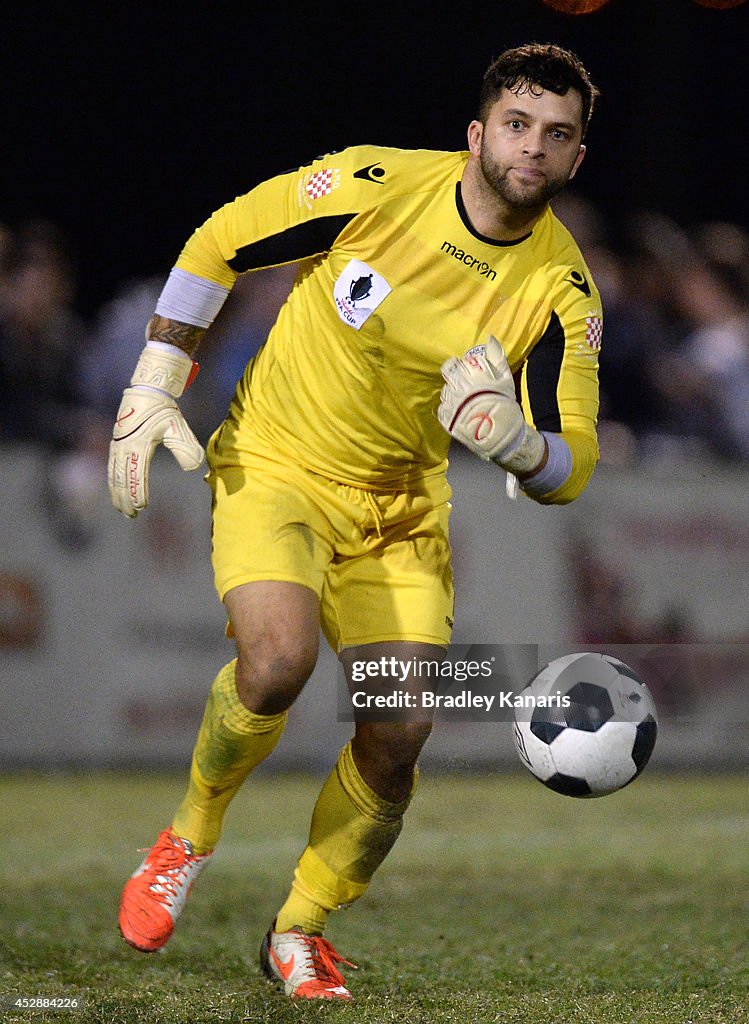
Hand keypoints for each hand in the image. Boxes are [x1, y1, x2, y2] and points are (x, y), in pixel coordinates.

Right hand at [108, 346, 203, 516]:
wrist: (147, 391)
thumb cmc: (164, 411)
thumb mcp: (178, 428)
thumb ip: (187, 449)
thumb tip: (194, 467)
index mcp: (138, 445)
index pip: (138, 475)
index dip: (138, 492)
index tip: (142, 506)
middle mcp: (124, 446)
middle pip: (122, 478)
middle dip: (125, 498)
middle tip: (131, 515)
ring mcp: (118, 444)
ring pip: (114, 474)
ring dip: (117, 492)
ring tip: (121, 508)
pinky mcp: (116, 442)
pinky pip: (111, 466)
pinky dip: (112, 480)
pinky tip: (115, 490)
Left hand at [438, 336, 544, 474]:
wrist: (501, 434)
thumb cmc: (505, 403)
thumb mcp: (505, 378)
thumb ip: (497, 358)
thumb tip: (490, 339)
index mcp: (469, 375)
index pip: (453, 364)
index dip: (459, 366)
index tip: (466, 371)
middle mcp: (457, 387)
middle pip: (448, 378)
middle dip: (457, 380)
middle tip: (468, 388)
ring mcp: (450, 403)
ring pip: (445, 392)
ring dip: (453, 393)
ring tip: (467, 401)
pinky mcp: (446, 418)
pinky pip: (442, 408)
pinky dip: (450, 408)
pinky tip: (462, 411)